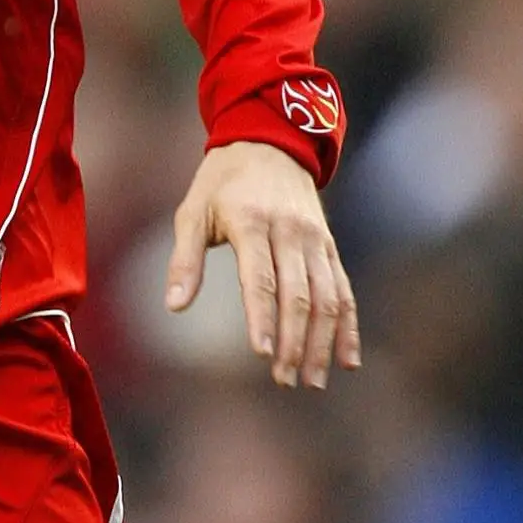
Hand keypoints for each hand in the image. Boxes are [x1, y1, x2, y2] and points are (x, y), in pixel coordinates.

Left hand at [165, 141, 359, 390]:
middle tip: (284, 381)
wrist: (270, 141)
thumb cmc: (221, 182)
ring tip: (312, 381)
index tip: (262, 354)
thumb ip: (184, 261)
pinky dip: (348, 326)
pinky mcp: (329, 245)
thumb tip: (174, 307)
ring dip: (322, 342)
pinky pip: (344, 289)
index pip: (261, 278)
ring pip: (327, 297)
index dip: (263, 318)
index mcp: (251, 222)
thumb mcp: (192, 212)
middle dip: (294, 342)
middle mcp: (290, 231)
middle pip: (298, 294)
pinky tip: (347, 360)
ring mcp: (315, 239)